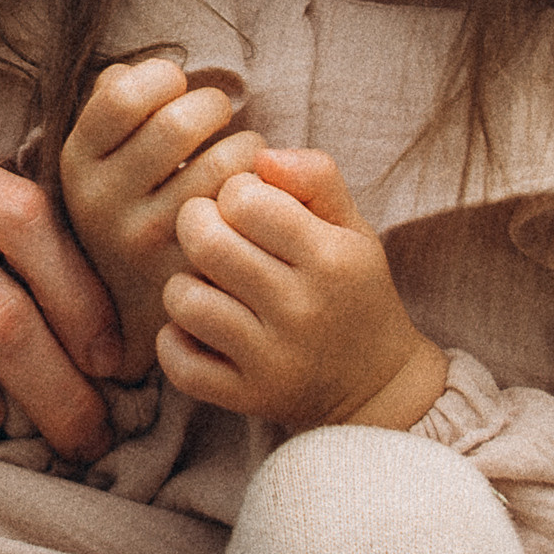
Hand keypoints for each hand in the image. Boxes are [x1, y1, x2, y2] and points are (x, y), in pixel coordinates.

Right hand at [59, 57, 267, 377]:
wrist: (134, 311)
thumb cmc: (132, 207)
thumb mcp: (102, 158)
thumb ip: (110, 105)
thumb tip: (134, 73)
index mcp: (77, 165)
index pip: (120, 94)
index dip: (161, 77)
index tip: (175, 87)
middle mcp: (102, 205)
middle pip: (176, 123)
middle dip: (212, 105)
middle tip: (218, 115)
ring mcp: (146, 243)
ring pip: (222, 163)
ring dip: (247, 145)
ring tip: (241, 154)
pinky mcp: (192, 271)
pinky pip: (245, 208)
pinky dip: (262, 186)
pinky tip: (251, 192)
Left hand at [159, 149, 449, 432]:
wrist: (378, 387)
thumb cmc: (352, 289)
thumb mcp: (351, 226)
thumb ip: (314, 175)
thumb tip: (260, 155)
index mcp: (330, 258)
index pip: (244, 198)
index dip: (234, 192)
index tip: (246, 207)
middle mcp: (302, 310)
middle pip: (206, 243)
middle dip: (197, 225)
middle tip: (212, 234)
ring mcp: (273, 360)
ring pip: (184, 299)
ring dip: (184, 283)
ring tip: (208, 284)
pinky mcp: (248, 398)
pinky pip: (178, 361)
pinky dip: (175, 341)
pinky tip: (199, 328)